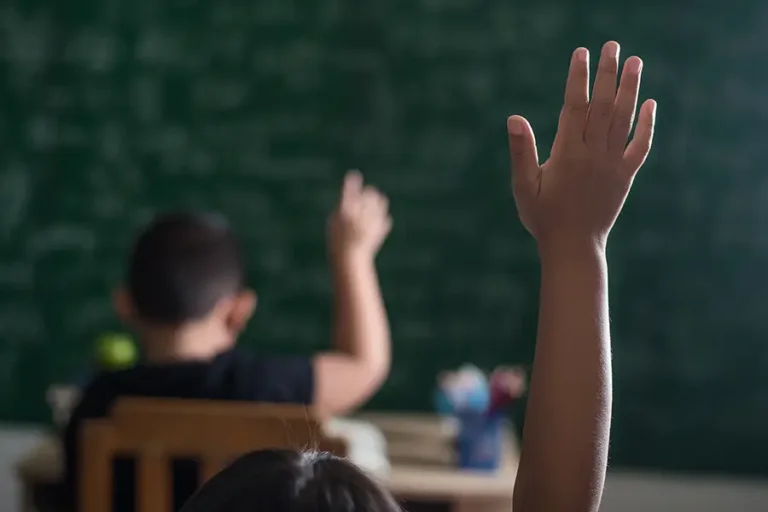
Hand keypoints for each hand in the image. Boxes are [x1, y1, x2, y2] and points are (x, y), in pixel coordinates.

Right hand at [328, 171, 391, 258]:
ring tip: (371, 208)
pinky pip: (385, 217)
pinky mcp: (381, 228)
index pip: (349, 192)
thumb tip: (355, 195)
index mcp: (345, 212)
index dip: (351, 183)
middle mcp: (360, 215)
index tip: (354, 176)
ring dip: (377, 201)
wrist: (350, 259)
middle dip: (367, 193)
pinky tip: (372, 225)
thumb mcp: (335, 223)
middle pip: (369, 193)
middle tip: (365, 195)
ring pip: (381, 201)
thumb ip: (344, 206)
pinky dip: (380, 219)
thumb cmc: (338, 240)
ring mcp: (372, 221)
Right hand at [507, 41, 656, 252]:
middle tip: (611, 45)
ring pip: (624, 119)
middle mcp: (594, 154)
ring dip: (630, 88)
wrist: (573, 247)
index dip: (578, 77)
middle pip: (603, 105)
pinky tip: (650, 103)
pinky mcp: (625, 176)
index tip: (581, 53)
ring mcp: (613, 164)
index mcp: (567, 154)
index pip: (575, 106)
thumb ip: (521, 151)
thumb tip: (514, 119)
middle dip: (607, 73)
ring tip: (635, 61)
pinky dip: (646, 124)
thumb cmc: (542, 217)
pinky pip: (640, 145)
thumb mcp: (523, 186)